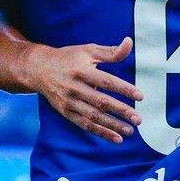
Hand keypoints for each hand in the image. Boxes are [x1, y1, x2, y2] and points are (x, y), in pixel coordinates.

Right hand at [29, 37, 143, 142]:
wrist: (39, 69)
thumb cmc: (68, 58)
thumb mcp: (87, 50)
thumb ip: (110, 51)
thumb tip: (129, 42)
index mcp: (81, 71)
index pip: (106, 81)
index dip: (123, 89)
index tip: (140, 96)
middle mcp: (74, 88)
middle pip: (100, 101)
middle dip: (120, 111)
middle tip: (138, 119)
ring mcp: (69, 102)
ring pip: (93, 116)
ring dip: (112, 125)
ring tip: (130, 130)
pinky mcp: (66, 112)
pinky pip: (85, 125)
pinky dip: (101, 132)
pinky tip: (116, 138)